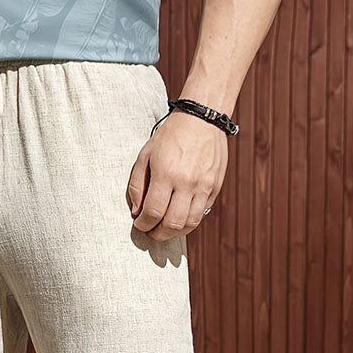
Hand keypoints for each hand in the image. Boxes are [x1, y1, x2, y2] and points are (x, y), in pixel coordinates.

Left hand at [126, 109, 227, 240]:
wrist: (202, 118)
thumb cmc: (170, 136)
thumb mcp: (145, 155)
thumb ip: (138, 185)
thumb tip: (137, 212)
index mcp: (166, 174)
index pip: (153, 213)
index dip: (143, 225)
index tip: (139, 224)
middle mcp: (187, 182)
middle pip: (172, 224)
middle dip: (158, 234)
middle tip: (151, 232)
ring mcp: (204, 186)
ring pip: (190, 224)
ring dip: (175, 232)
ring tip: (165, 228)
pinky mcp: (215, 187)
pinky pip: (202, 213)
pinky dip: (189, 221)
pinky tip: (179, 216)